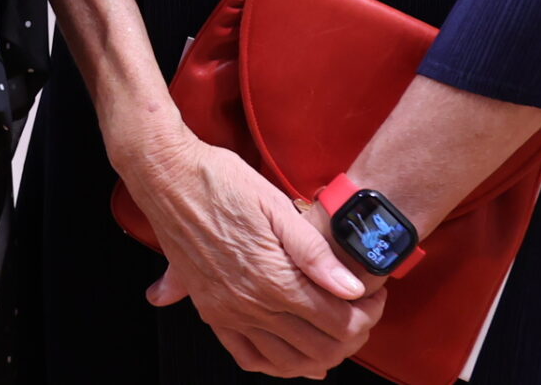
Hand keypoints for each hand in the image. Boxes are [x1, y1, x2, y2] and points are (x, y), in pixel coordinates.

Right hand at [125, 138, 384, 376]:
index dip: (368, 315)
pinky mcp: (210, 310)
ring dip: (320, 354)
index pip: (340, 322)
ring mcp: (227, 312)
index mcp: (273, 278)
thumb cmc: (220, 180)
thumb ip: (315, 252)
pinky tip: (290, 353)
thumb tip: (351, 288)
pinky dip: (274, 364)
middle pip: (320, 348)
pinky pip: (246, 356)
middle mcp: (250, 304)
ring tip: (333, 329)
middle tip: (361, 312)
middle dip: (352, 336)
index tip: (374, 296)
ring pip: (287, 361)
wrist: (166, 175)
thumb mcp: (276, 204)